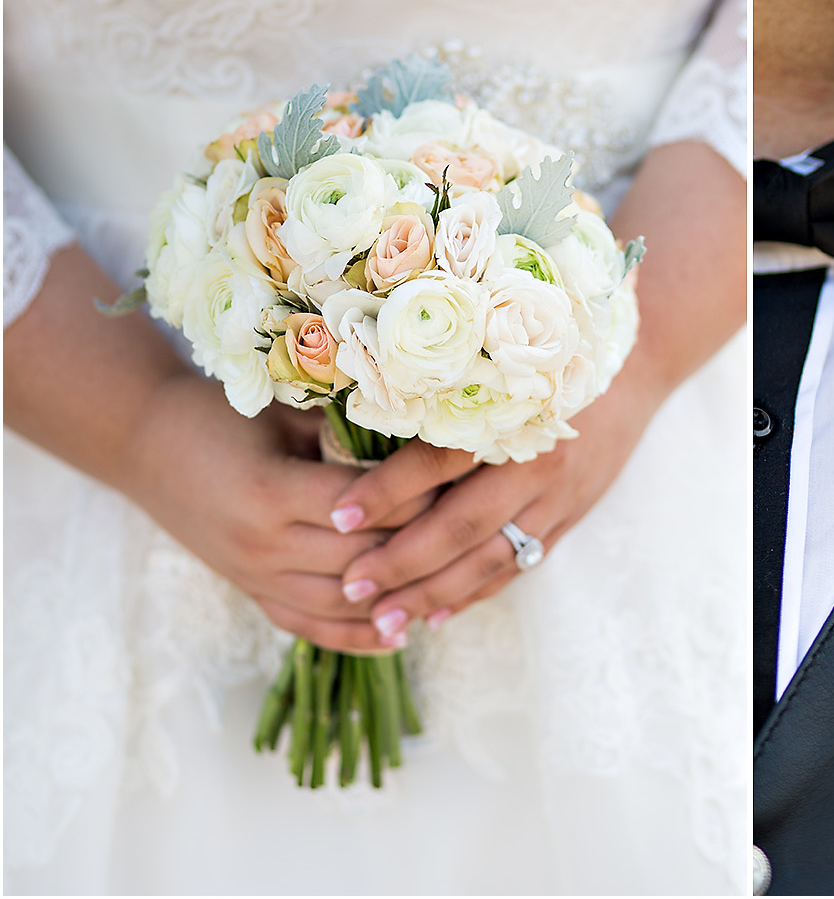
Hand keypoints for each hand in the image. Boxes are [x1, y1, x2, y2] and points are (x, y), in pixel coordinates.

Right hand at [121, 372, 432, 652]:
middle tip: (470, 532)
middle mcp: (262, 545)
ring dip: (396, 600)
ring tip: (449, 585)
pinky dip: (355, 636)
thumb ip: (346, 434)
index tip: (462, 485)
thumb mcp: (286, 414)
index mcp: (271, 492)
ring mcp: (255, 576)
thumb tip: (425, 441)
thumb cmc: (223, 415)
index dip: (419, 498)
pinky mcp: (251, 592)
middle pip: (361, 561)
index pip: (366, 510)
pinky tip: (399, 633)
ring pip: (341, 605)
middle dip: (420, 548)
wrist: (146, 444)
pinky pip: (308, 627)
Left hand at [329, 368, 661, 645]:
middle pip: (462, 524)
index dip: (387, 491)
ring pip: (490, 558)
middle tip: (350, 585)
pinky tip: (434, 614)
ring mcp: (559, 499)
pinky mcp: (568, 519)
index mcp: (515, 416)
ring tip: (383, 618)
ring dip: (433, 593)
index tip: (338, 517)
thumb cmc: (551, 355)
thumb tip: (357, 417)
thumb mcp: (501, 362)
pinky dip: (474, 593)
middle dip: (402, 561)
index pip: (441, 461)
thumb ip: (444, 392)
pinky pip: (516, 567)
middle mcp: (539, 462)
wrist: (634, 370)